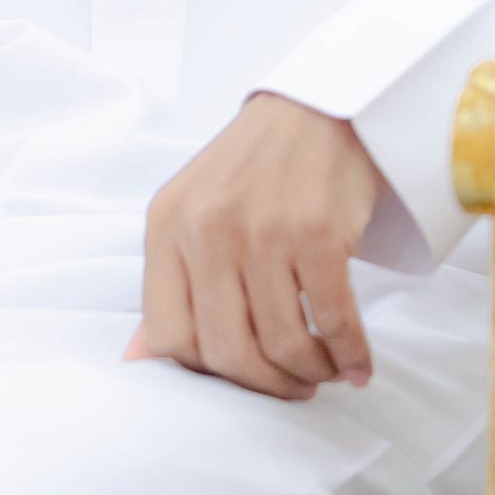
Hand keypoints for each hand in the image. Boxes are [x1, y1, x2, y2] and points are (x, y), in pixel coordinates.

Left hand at [126, 93, 381, 399]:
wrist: (318, 108)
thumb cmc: (254, 170)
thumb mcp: (192, 214)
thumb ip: (170, 284)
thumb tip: (138, 361)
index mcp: (166, 226)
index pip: (169, 337)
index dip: (206, 373)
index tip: (239, 376)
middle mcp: (207, 228)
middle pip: (227, 352)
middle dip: (266, 386)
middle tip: (293, 386)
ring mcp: (262, 229)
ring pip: (283, 344)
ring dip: (311, 372)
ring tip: (325, 370)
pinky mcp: (317, 231)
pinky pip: (334, 320)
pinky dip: (350, 353)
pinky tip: (357, 363)